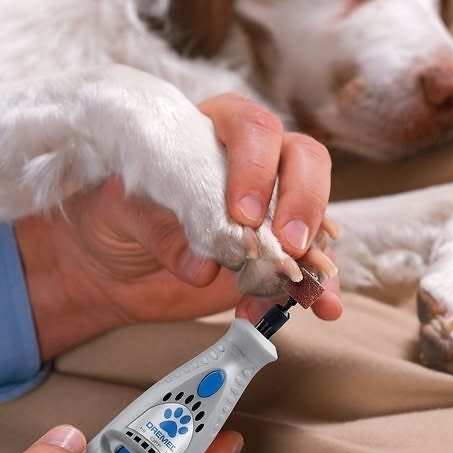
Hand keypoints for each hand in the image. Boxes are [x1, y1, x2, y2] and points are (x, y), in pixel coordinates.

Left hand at [15, 93, 341, 359]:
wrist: (116, 267)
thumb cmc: (114, 220)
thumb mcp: (119, 211)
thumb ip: (157, 228)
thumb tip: (203, 265)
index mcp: (213, 134)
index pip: (253, 131)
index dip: (256, 168)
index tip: (242, 215)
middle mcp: (253, 165)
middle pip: (303, 161)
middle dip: (302, 202)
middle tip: (288, 245)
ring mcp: (270, 209)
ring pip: (315, 214)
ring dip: (317, 255)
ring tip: (310, 292)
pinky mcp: (273, 252)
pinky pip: (307, 265)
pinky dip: (319, 288)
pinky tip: (323, 307)